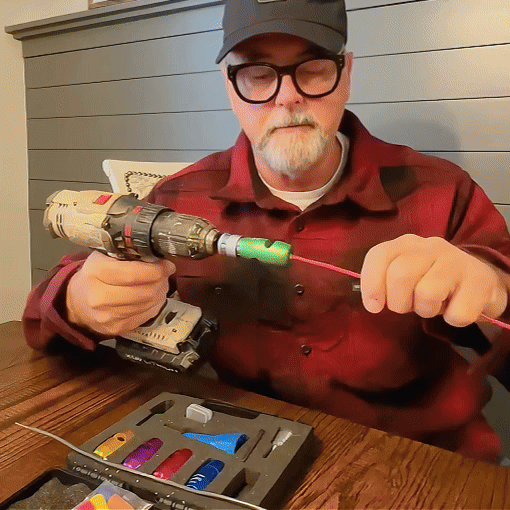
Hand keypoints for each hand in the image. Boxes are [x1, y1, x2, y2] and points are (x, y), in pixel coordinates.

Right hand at [66, 251, 175, 335]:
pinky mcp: (116, 329)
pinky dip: (155, 304)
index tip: (166, 265)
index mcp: (96, 272)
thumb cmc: (94, 275)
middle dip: (161, 281)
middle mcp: (99, 296)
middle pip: (144, 292)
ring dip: (160, 292)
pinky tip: (152, 296)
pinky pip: (146, 315)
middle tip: (164, 274)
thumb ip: (128, 254)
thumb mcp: (104, 257)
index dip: (155, 270)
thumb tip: (157, 256)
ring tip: (159, 283)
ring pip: (148, 304)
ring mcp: (108, 316)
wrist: (76, 303)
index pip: (132, 274)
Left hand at [360, 234, 507, 326]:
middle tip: (409, 307)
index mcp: (405, 244)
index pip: (378, 256)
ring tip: (434, 305)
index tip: (374, 306)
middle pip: (400, 275)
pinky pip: (457, 312)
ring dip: (426, 310)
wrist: (479, 281)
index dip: (372, 284)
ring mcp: (457, 261)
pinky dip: (453, 319)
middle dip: (399, 302)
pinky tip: (456, 308)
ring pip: (427, 293)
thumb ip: (384, 283)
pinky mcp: (481, 281)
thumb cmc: (431, 281)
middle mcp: (430, 246)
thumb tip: (372, 303)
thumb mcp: (404, 277)